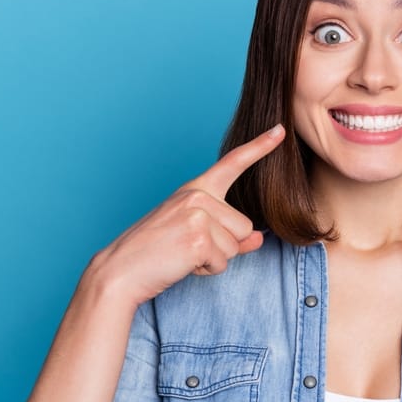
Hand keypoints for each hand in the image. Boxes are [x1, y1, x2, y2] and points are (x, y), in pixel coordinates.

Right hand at [86, 124, 285, 306]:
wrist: (121, 271)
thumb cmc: (155, 253)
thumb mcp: (195, 236)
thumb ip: (229, 236)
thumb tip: (258, 240)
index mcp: (196, 189)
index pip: (232, 163)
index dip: (259, 147)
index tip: (280, 131)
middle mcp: (197, 195)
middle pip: (244, 227)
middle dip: (223, 246)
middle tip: (187, 247)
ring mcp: (198, 214)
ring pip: (235, 246)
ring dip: (214, 259)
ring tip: (183, 255)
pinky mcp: (198, 238)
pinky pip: (223, 262)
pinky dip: (206, 270)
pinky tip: (182, 263)